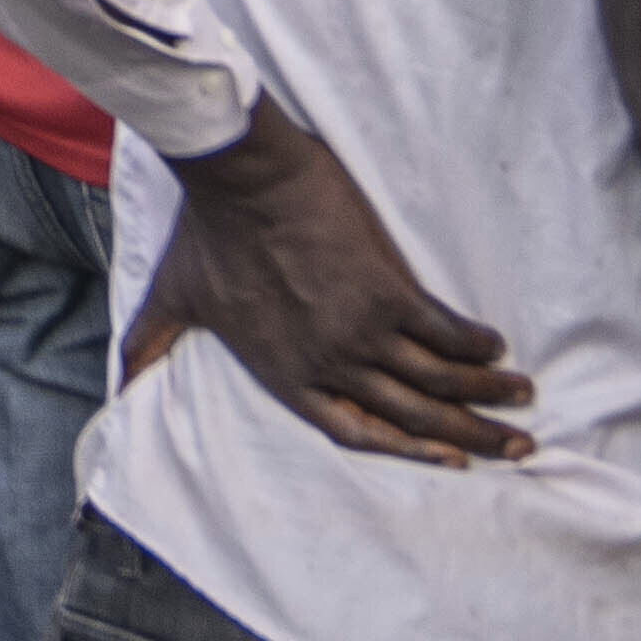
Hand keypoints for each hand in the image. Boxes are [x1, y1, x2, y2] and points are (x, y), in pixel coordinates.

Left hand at [120, 108, 527, 465]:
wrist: (238, 177)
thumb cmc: (206, 235)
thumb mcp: (170, 301)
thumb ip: (146, 349)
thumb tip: (116, 387)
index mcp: (285, 376)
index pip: (358, 433)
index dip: (409, 452)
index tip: (450, 462)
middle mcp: (329, 364)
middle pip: (412, 416)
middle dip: (470, 438)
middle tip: (517, 450)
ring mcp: (360, 330)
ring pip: (437, 380)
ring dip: (486, 396)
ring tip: (524, 401)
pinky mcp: (385, 288)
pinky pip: (443, 330)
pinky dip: (475, 345)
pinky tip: (499, 348)